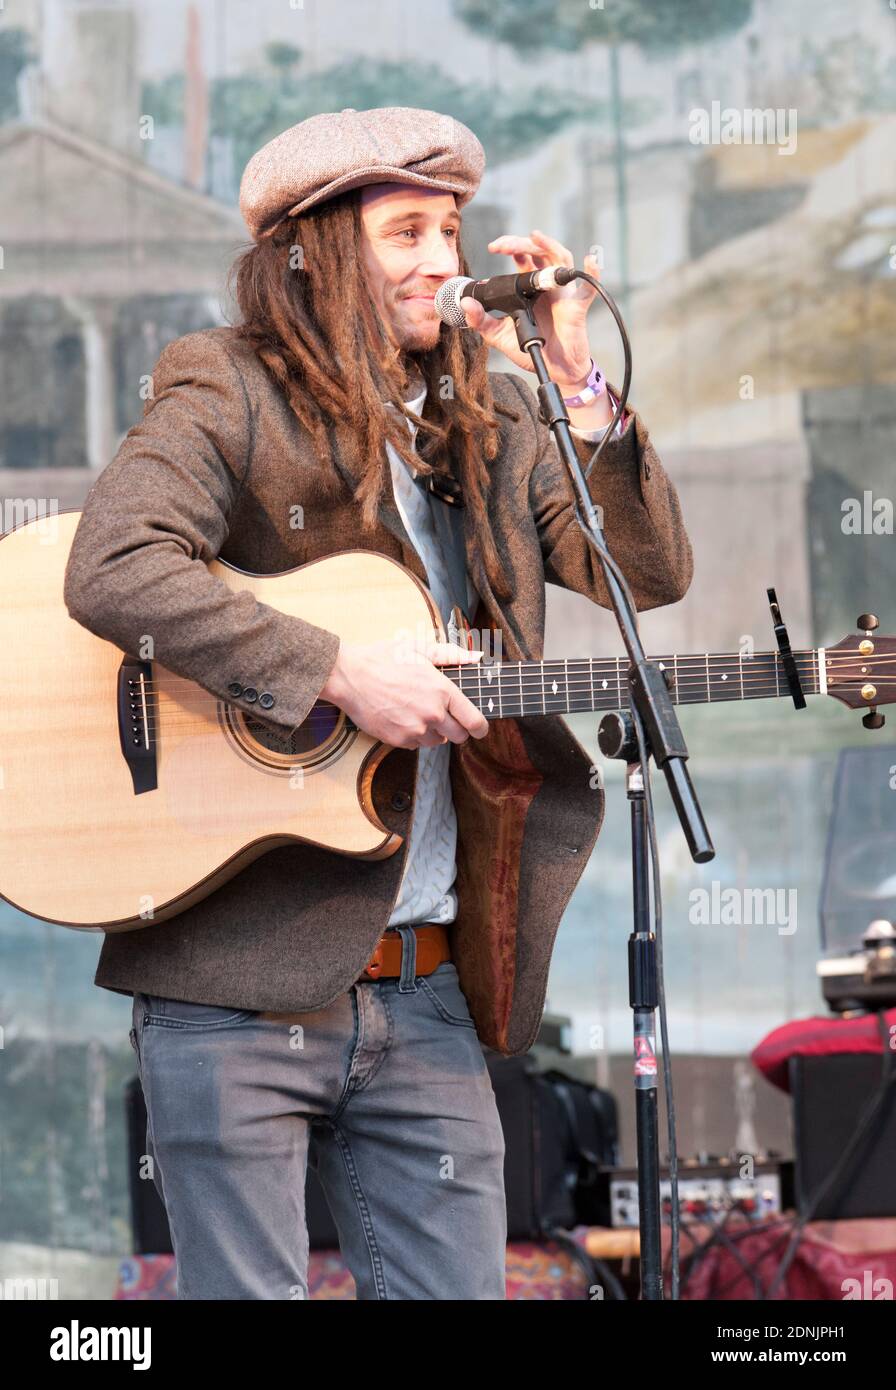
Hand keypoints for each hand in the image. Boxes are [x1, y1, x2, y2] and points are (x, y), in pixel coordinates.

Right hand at [320, 638, 488, 749]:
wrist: (348, 676)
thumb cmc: (383, 659)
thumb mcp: (418, 648)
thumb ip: (450, 654)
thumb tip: (476, 657)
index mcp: (442, 691)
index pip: (474, 721)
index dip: (481, 727)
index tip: (479, 728)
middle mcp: (432, 714)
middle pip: (459, 737)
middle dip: (457, 729)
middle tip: (446, 716)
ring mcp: (414, 730)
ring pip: (437, 742)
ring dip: (434, 732)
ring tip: (417, 711)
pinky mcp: (398, 740)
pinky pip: (416, 745)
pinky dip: (414, 735)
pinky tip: (402, 717)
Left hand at [459, 230, 600, 389]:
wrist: (553, 370)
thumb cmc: (532, 350)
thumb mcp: (500, 336)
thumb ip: (482, 321)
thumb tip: (465, 304)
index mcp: (529, 288)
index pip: (522, 257)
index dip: (510, 246)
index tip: (493, 247)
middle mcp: (547, 286)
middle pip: (539, 252)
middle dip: (522, 243)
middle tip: (504, 245)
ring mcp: (562, 294)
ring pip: (561, 259)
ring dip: (549, 246)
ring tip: (536, 237)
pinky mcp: (576, 308)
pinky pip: (587, 289)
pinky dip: (592, 272)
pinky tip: (590, 259)